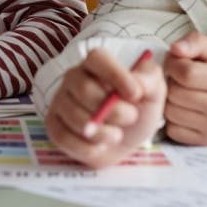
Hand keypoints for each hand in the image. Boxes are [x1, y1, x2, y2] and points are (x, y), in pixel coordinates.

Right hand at [44, 48, 165, 168]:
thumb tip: (136, 84)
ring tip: (116, 134)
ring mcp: (60, 101)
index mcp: (96, 64)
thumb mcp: (153, 93)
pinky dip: (88, 148)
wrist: (125, 140)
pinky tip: (99, 145)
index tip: (135, 94)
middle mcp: (73, 78)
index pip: (97, 58)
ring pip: (75, 117)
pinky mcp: (53, 125)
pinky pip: (64, 138)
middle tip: (130, 117)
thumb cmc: (137, 110)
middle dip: (114, 111)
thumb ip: (149, 80)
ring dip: (103, 133)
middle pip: (84, 90)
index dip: (115, 74)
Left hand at [163, 32, 206, 145]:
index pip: (186, 73)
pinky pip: (173, 130)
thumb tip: (175, 49)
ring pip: (170, 112)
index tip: (175, 63)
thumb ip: (192, 42)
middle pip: (175, 93)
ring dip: (168, 101)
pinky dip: (171, 120)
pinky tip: (182, 110)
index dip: (172, 65)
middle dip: (169, 83)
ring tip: (180, 93)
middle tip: (177, 79)